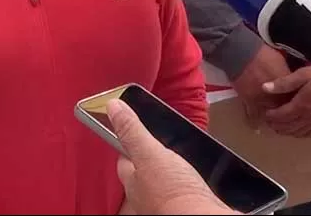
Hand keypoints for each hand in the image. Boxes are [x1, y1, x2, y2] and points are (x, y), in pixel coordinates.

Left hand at [108, 99, 238, 214]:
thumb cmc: (173, 195)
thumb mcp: (150, 154)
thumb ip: (132, 132)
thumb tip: (112, 106)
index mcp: (133, 182)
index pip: (124, 159)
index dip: (128, 141)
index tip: (131, 126)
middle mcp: (148, 194)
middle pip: (146, 169)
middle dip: (152, 155)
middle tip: (158, 137)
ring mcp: (169, 200)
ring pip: (166, 178)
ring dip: (172, 166)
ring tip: (179, 151)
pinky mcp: (190, 204)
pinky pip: (186, 186)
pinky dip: (190, 178)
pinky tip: (198, 171)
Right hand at [231, 45, 293, 125]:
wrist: (242, 53)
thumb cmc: (263, 55)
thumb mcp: (281, 63)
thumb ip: (287, 78)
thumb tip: (292, 85)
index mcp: (284, 87)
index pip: (294, 100)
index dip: (297, 106)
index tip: (298, 108)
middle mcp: (274, 96)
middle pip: (283, 111)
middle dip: (286, 116)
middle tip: (288, 120)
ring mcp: (260, 100)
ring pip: (268, 116)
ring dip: (272, 121)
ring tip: (274, 125)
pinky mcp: (248, 101)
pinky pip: (251, 115)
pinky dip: (253, 123)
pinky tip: (256, 129)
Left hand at [263, 66, 310, 136]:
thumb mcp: (303, 75)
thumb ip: (284, 83)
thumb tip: (264, 88)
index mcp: (301, 105)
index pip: (281, 116)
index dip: (271, 116)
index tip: (265, 114)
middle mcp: (308, 117)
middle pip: (288, 126)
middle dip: (276, 125)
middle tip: (269, 121)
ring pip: (298, 132)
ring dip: (286, 131)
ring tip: (279, 126)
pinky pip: (310, 133)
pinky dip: (300, 134)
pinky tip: (296, 130)